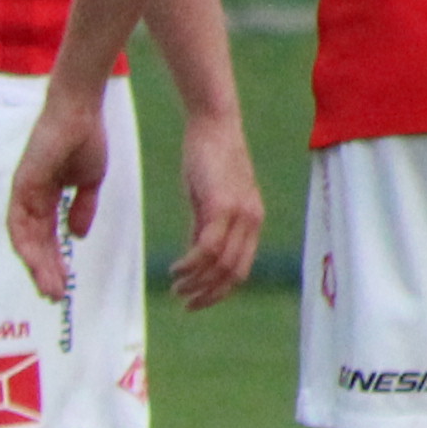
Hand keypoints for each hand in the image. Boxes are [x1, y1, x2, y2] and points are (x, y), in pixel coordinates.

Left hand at [5, 82, 109, 302]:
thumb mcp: (88, 181)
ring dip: (37, 266)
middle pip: (34, 244)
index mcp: (46, 200)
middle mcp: (31, 200)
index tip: (62, 285)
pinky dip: (28, 244)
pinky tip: (37, 263)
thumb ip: (81, 208)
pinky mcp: (23, 185)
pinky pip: (20, 221)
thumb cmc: (85, 140)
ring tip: (50, 288)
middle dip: (45, 272)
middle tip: (54, 298)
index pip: (46, 238)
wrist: (82, 113)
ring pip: (26, 239)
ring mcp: (24, 193)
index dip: (52, 263)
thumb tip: (77, 235)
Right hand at [169, 104, 265, 311]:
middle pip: (232, 273)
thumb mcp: (208, 198)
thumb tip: (196, 254)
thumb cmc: (207, 159)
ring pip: (220, 264)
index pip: (240, 269)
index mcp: (251, 221)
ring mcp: (239, 214)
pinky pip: (207, 247)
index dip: (218, 292)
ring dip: (196, 283)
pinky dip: (190, 265)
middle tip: (183, 301)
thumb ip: (205, 226)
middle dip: (207, 294)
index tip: (194, 301)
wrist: (213, 126)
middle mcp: (251, 221)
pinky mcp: (221, 206)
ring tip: (176, 288)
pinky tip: (175, 269)